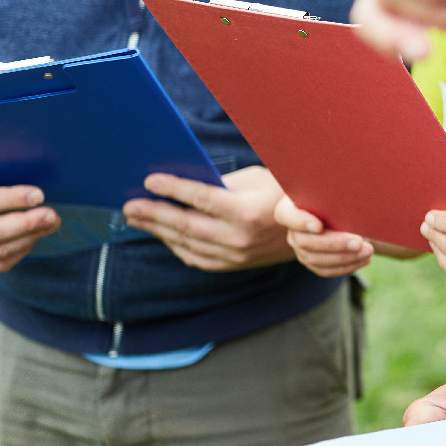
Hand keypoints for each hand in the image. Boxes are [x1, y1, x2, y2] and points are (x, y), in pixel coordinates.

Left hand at [123, 165, 294, 271]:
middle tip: (128, 205)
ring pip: (186, 243)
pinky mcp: (234, 265)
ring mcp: (236, 255)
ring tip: (137, 218)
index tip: (149, 180)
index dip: (172, 188)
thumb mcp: (256, 180)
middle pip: (185, 224)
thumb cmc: (283, 193)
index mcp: (245, 210)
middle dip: (153, 214)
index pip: (200, 198)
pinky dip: (176, 246)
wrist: (317, 230)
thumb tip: (183, 186)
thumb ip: (221, 185)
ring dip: (158, 230)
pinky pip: (196, 258)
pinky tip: (163, 235)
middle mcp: (239, 237)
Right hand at [275, 196, 373, 276]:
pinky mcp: (312, 262)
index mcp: (291, 208)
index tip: (319, 226)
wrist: (345, 214)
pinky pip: (325, 270)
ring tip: (368, 251)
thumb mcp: (337, 195)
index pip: (286, 215)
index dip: (300, 222)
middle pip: (305, 242)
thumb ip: (338, 198)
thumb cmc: (340, 198)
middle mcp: (292, 231)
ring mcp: (300, 249)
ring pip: (316, 259)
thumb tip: (357, 201)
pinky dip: (346, 266)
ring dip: (345, 258)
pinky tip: (363, 259)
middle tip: (359, 242)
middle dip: (334, 244)